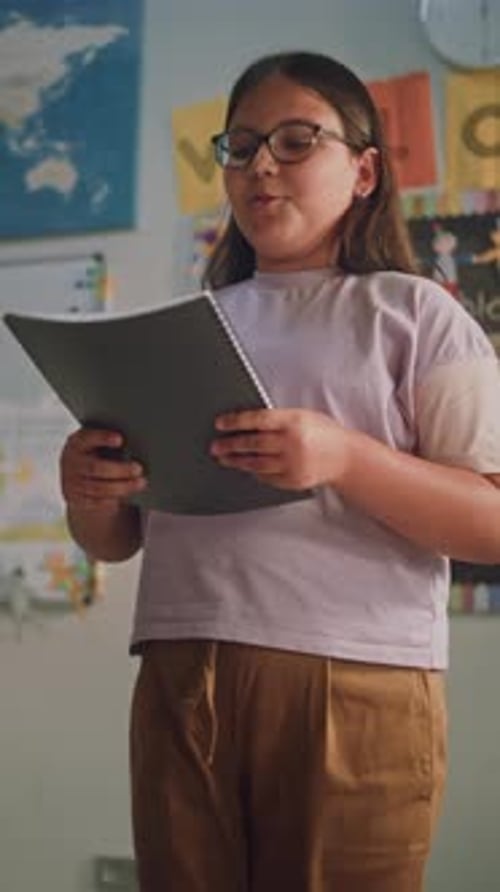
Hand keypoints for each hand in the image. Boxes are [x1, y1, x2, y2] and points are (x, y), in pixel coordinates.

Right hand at [60, 427, 146, 510]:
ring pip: (98, 488)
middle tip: (139, 469)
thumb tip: (139, 442)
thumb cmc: (98, 454)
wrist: (79, 476)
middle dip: (119, 469)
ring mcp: (71, 482)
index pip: (87, 438)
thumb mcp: (98, 444)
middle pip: (95, 467)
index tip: (120, 439)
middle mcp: (71, 462)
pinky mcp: (75, 499)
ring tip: (140, 483)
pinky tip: (127, 495)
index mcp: (77, 443)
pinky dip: (113, 500)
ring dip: (122, 487)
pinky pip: (96, 502)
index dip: (102, 438)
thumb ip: (111, 443)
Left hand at [210, 408, 350, 490]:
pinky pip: (266, 477)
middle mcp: (293, 443)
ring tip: (225, 458)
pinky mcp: (293, 480)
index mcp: (294, 421)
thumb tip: (245, 423)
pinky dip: (254, 472)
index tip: (220, 423)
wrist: (346, 457)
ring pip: (256, 463)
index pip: (257, 420)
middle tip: (216, 445)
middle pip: (253, 444)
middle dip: (230, 445)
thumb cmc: (323, 433)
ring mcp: (293, 464)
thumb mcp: (303, 416)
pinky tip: (246, 468)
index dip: (235, 422)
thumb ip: (278, 419)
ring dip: (237, 461)